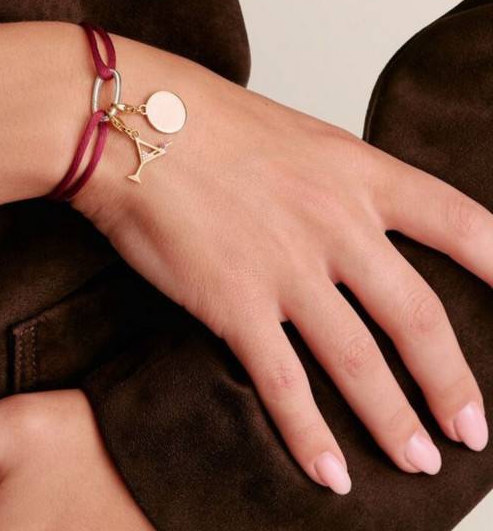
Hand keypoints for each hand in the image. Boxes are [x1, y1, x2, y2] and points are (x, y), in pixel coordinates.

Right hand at [70, 36, 490, 493]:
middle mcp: (336, 223)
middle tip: (472, 430)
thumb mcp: (292, 134)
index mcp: (356, 172)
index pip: (458, 221)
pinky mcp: (236, 303)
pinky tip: (329, 471)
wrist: (133, 128)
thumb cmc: (202, 121)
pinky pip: (285, 383)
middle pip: (419, 318)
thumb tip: (351, 216)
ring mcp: (289, 267)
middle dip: (452, 384)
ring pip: (362, 362)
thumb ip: (333, 179)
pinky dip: (311, 435)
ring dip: (395, 420)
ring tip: (416, 459)